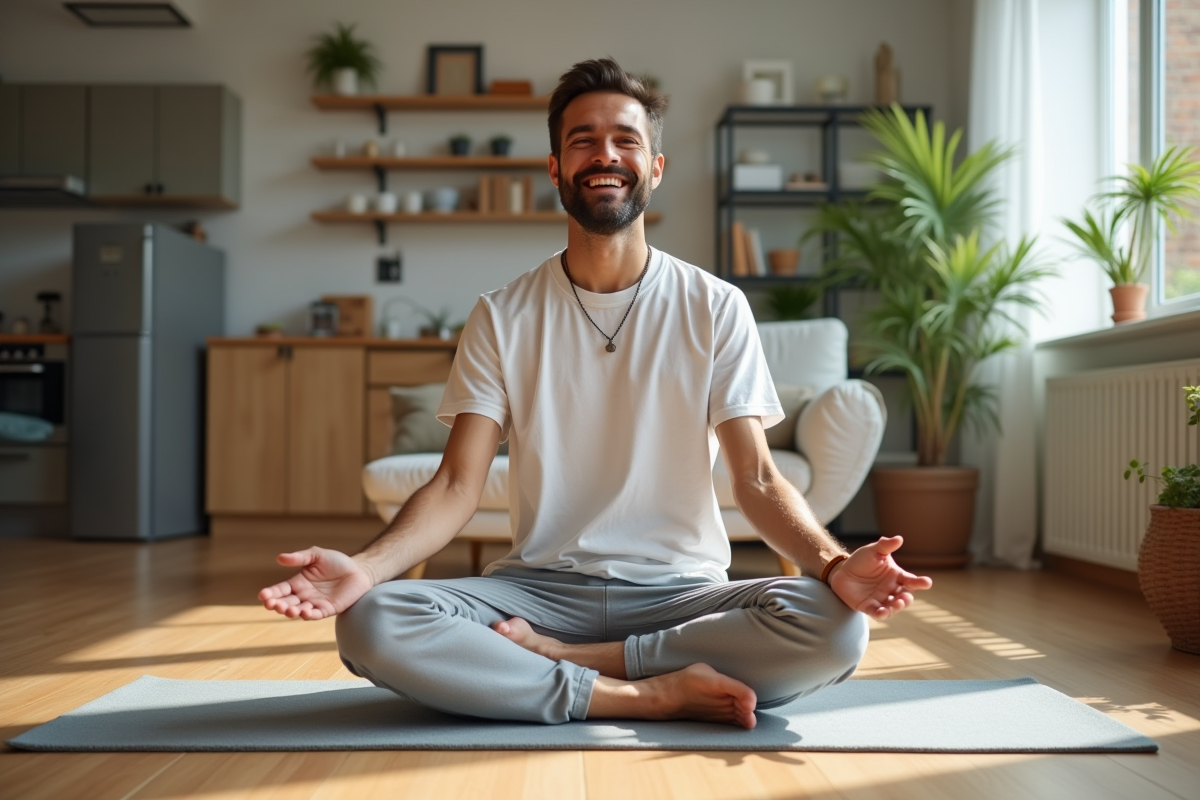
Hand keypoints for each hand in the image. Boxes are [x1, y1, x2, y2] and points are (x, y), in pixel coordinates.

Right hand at [258, 547, 374, 619]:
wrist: (359, 570)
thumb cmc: (337, 562)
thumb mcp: (317, 555)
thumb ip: (300, 557)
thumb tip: (279, 558)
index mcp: (298, 582)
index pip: (280, 590)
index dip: (270, 593)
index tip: (262, 595)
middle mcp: (304, 595)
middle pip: (286, 602)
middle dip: (277, 604)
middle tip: (271, 604)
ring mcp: (315, 604)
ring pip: (298, 611)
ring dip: (291, 611)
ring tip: (287, 609)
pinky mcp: (327, 610)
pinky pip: (315, 615)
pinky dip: (308, 615)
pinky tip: (303, 613)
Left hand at [828, 536, 931, 618]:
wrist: (842, 571)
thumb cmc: (861, 561)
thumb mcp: (873, 551)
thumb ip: (885, 546)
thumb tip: (899, 538)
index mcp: (896, 576)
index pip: (911, 580)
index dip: (920, 582)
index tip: (927, 583)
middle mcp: (892, 590)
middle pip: (905, 597)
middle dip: (907, 599)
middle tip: (905, 597)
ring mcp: (881, 599)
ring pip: (893, 607)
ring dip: (897, 607)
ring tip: (897, 603)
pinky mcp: (869, 607)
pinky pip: (877, 613)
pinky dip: (881, 614)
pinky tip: (882, 612)